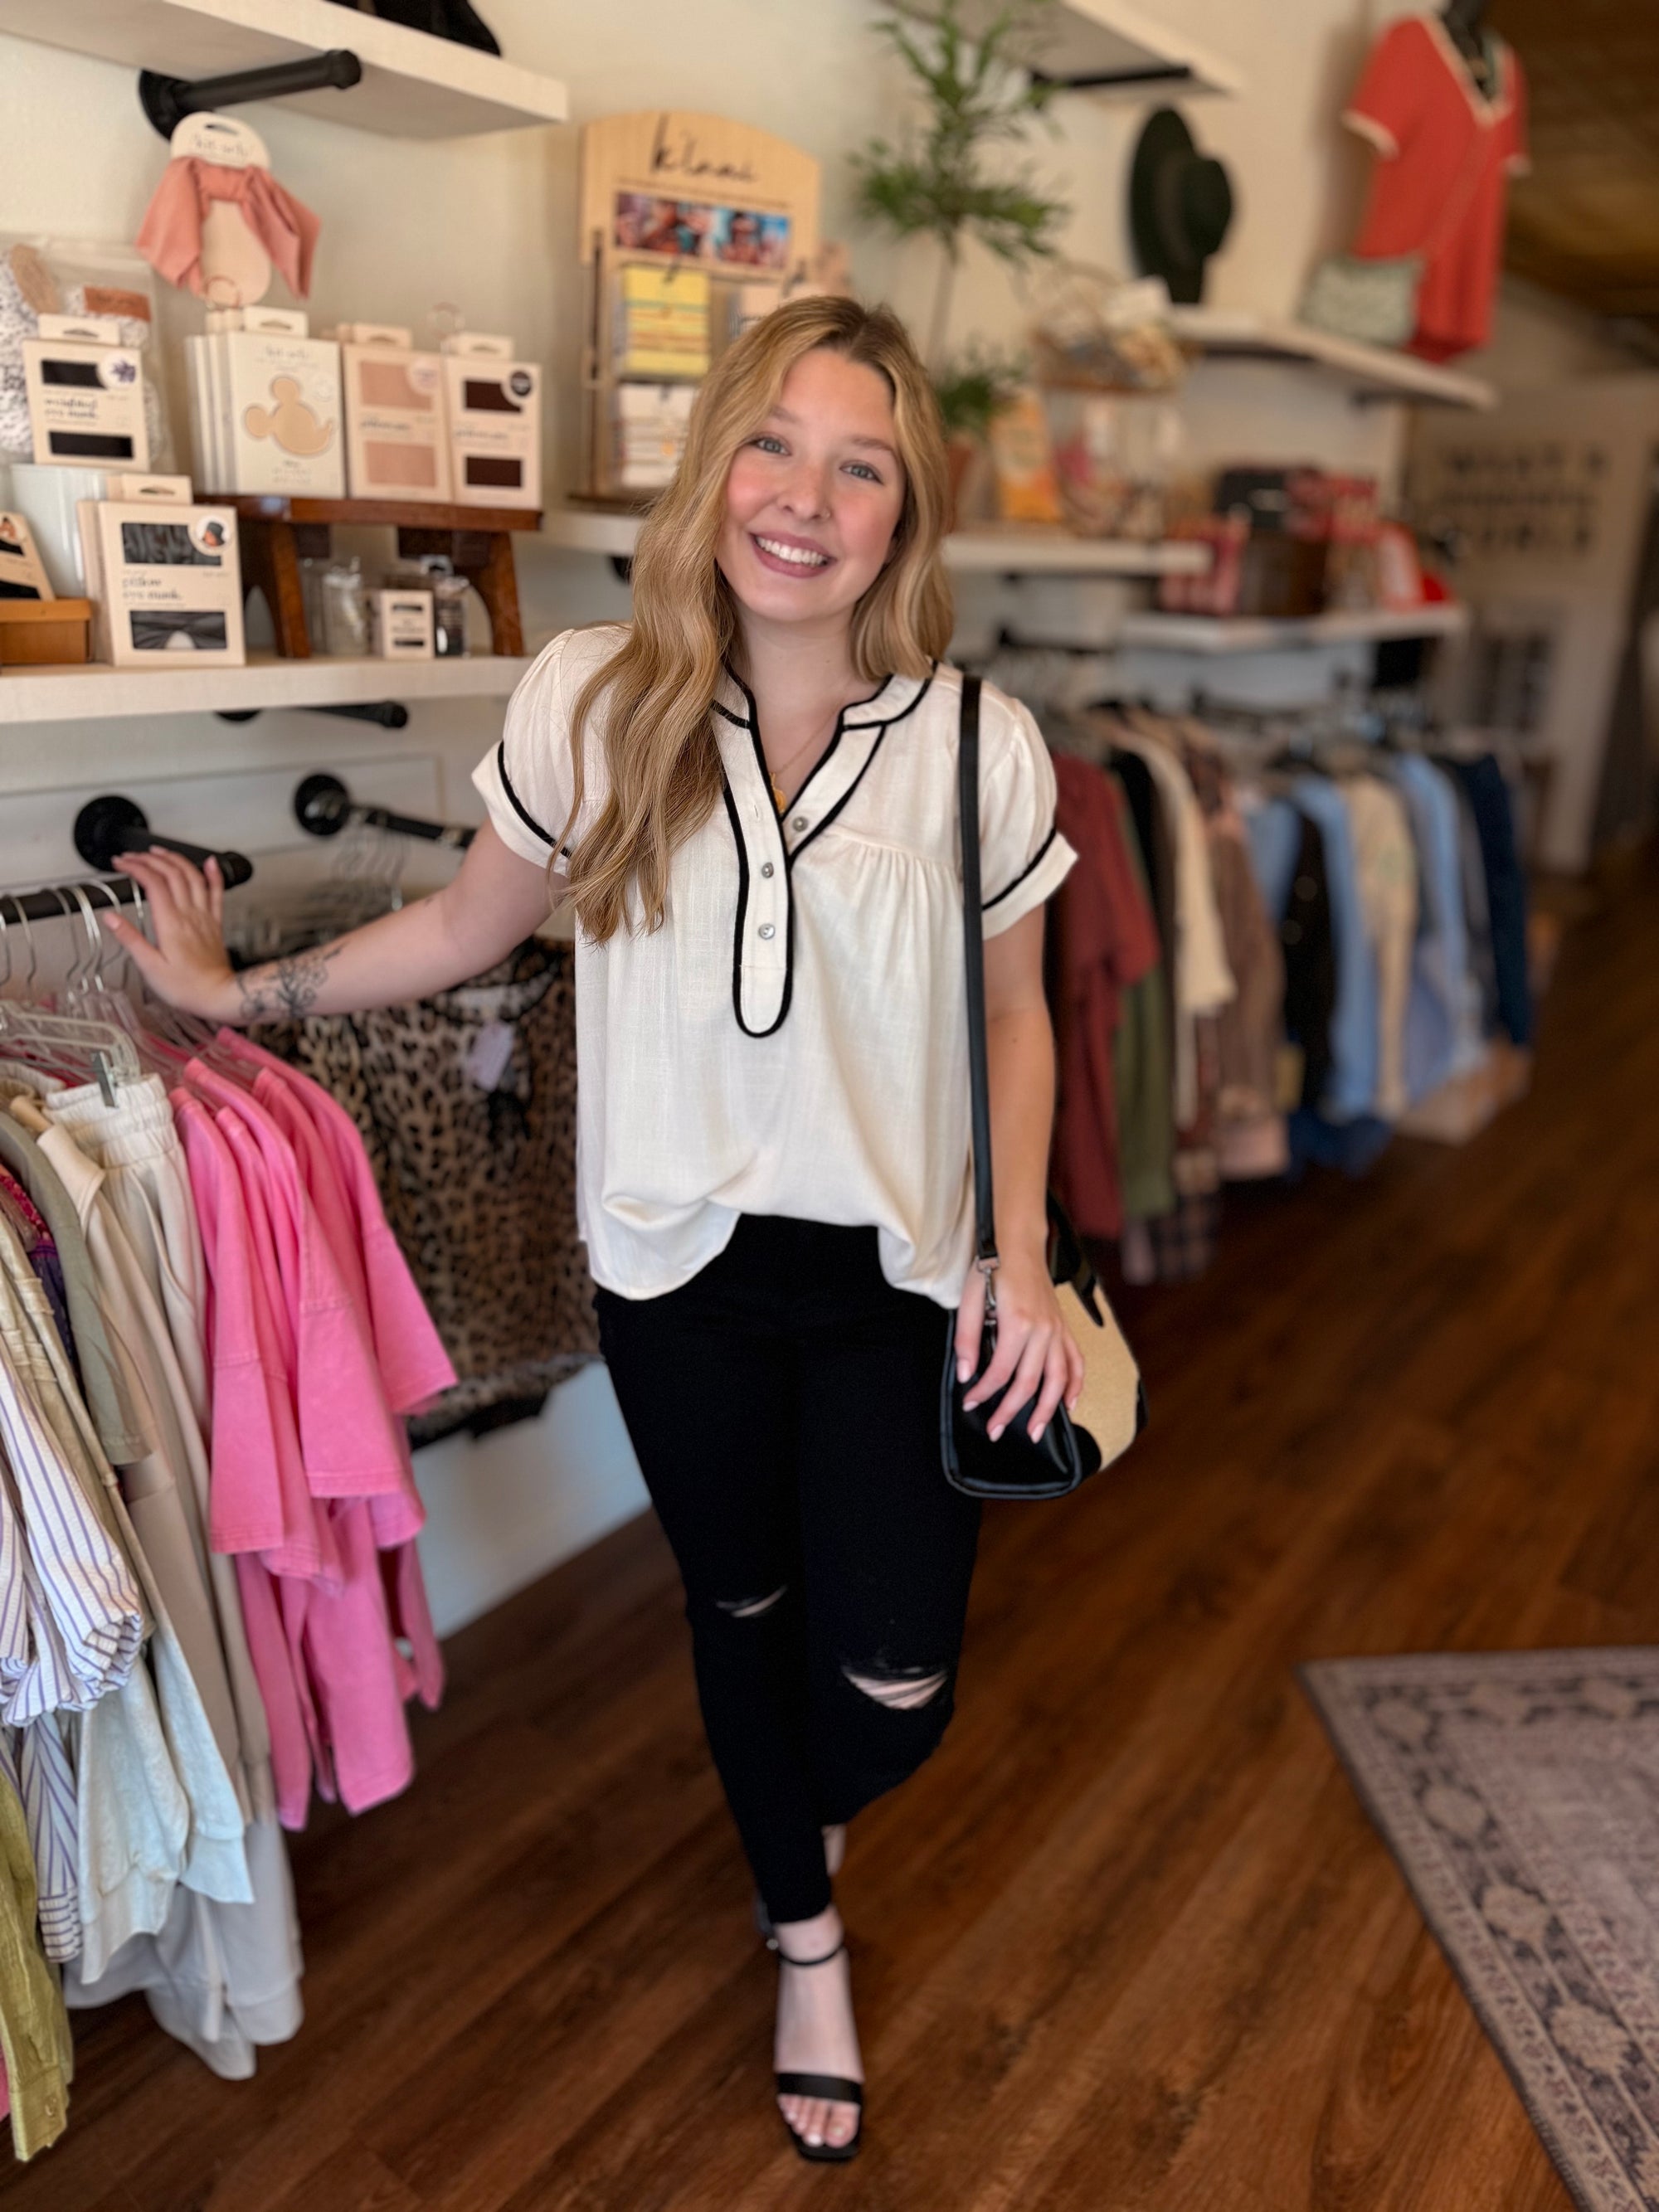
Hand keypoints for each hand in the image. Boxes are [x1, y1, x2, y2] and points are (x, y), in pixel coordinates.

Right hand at [102, 848, 237, 1021]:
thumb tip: (111, 918)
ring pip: (193, 877)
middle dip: (150, 858)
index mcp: (171, 924)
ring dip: (176, 859)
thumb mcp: (149, 967)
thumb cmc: (187, 987)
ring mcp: (204, 917)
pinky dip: (214, 874)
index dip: (135, 867)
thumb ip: (130, 939)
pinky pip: (217, 892)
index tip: (121, 863)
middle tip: (133, 856)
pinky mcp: (215, 924)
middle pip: (172, 874)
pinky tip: (211, 862)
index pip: (153, 883)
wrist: (219, 996)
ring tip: (160, 851)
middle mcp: (189, 915)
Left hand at [955, 1241, 1085, 1443]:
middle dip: (1011, 1411)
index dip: (984, 1392)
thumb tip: (965, 1375)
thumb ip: (967, 1340)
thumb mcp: (970, 1301)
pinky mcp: (1063, 1328)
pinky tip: (1069, 1404)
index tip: (970, 1404)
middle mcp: (1043, 1330)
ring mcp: (1057, 1330)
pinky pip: (1076, 1361)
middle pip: (1030, 1383)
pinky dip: (1076, 1385)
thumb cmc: (992, 1268)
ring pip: (1058, 1380)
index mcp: (1018, 1323)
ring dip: (1047, 1410)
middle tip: (996, 1430)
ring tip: (1036, 1432)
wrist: (1018, 1244)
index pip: (1000, 1371)